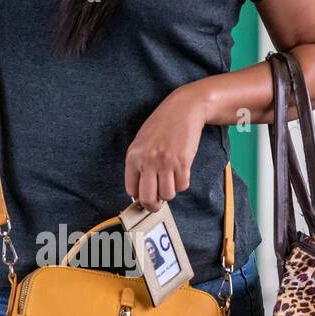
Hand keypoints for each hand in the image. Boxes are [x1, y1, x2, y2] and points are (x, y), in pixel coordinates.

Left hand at [125, 84, 207, 211]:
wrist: (183, 110)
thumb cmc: (161, 126)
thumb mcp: (142, 142)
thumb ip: (139, 163)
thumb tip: (141, 190)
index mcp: (133, 156)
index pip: (131, 189)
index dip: (139, 196)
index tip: (146, 195)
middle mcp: (147, 161)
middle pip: (148, 198)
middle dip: (154, 205)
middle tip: (159, 202)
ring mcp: (165, 162)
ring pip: (168, 195)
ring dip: (170, 192)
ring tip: (171, 179)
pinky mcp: (183, 162)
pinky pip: (183, 186)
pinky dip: (183, 183)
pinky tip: (181, 171)